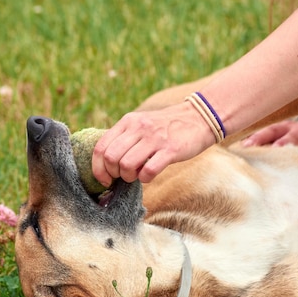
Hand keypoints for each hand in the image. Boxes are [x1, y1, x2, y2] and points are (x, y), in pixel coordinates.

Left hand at [92, 102, 216, 186]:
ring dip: (128, 177)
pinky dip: (145, 178)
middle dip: (113, 174)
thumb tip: (106, 163)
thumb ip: (124, 138)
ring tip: (136, 175)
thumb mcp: (140, 124)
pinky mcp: (170, 150)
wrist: (199, 118)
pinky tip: (149, 175)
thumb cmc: (166, 128)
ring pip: (126, 165)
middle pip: (111, 158)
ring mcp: (154, 138)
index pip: (100, 148)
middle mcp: (138, 128)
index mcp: (127, 122)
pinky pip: (148, 171)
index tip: (105, 179)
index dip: (98, 168)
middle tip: (123, 176)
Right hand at [243, 114, 297, 187]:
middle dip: (262, 140)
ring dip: (250, 140)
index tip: (277, 148)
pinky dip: (245, 141)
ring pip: (261, 132)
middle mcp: (288, 128)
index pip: (295, 136)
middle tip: (250, 149)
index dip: (285, 141)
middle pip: (273, 132)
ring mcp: (277, 128)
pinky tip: (234, 150)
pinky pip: (255, 135)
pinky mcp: (269, 132)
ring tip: (238, 150)